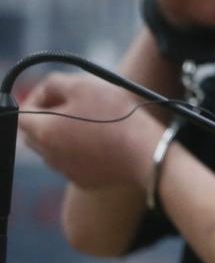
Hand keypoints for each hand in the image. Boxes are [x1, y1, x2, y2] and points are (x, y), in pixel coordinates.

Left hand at [19, 72, 163, 189]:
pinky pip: (73, 162)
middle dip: (48, 116)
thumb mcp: (84, 85)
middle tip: (75, 104)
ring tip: (93, 122)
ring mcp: (66, 170)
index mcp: (44, 131)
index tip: (59, 92)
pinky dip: (81, 150)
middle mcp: (48, 155)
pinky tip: (103, 141)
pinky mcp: (84, 180)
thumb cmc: (115, 115)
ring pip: (54, 149)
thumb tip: (45, 90)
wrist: (145, 151)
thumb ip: (55, 82)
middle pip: (35, 133)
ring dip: (64, 134)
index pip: (23, 113)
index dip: (38, 97)